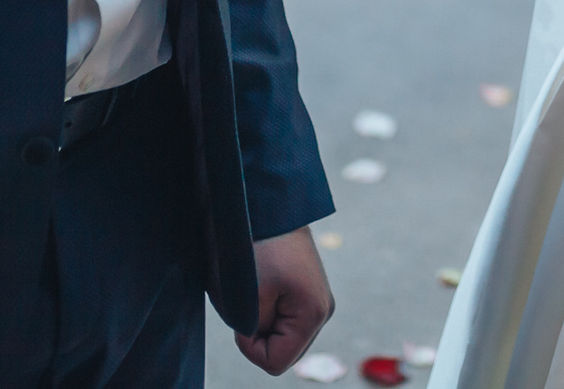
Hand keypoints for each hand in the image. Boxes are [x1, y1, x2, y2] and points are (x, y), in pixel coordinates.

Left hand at [234, 227, 334, 374]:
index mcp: (313, 314)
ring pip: (283, 335)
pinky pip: (285, 318)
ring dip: (262, 321)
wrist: (267, 202)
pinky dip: (268, 310)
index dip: (249, 347)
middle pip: (283, 351)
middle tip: (248, 301)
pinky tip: (262, 286)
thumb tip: (258, 338)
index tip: (241, 316)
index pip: (275, 362)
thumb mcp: (247, 297)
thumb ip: (254, 331)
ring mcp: (317, 299)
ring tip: (255, 290)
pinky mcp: (308, 289)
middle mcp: (322, 310)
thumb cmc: (255, 246)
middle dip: (259, 336)